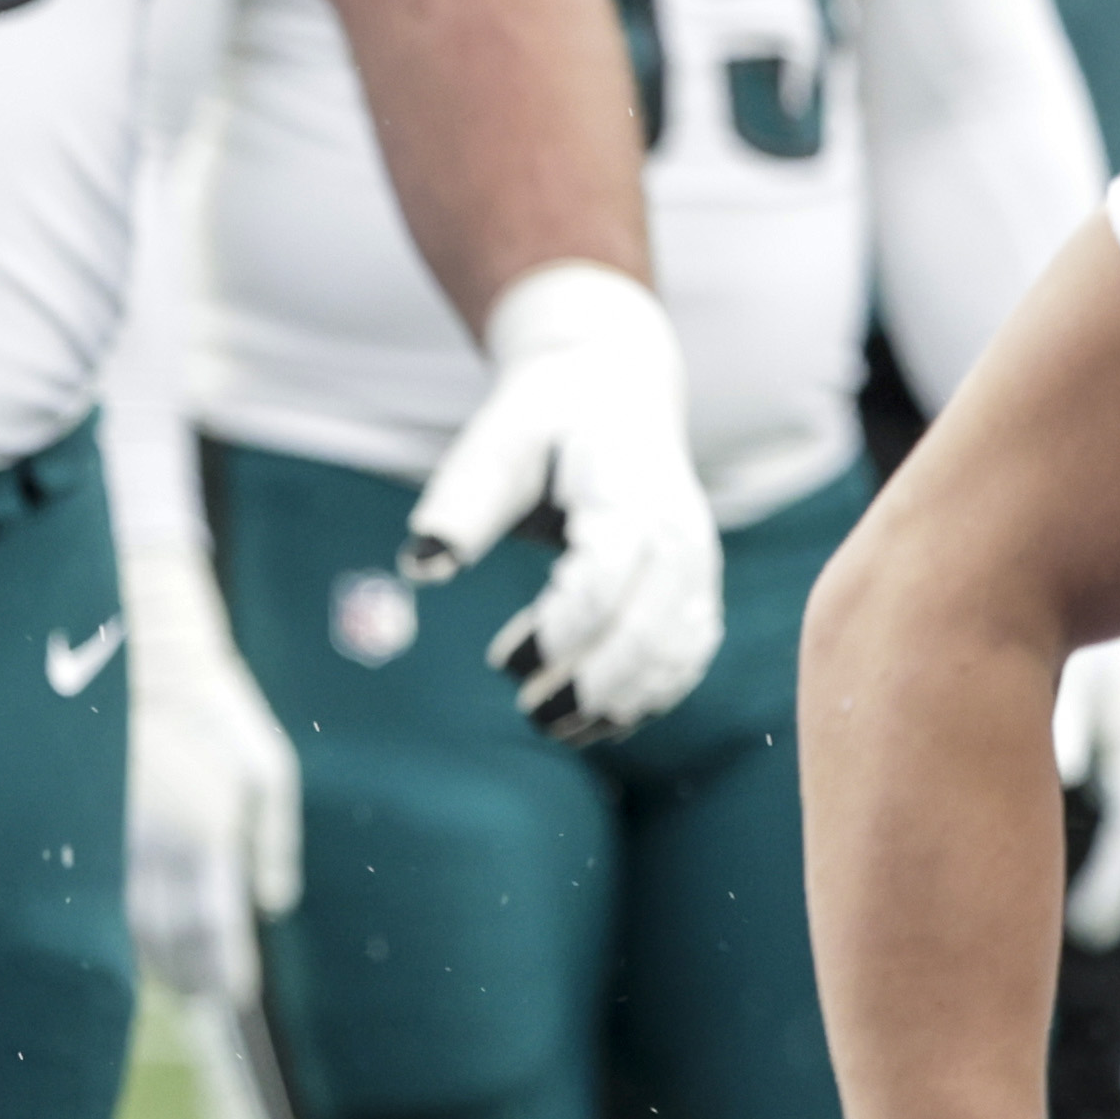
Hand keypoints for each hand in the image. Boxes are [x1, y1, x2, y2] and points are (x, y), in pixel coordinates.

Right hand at [121, 541, 297, 1012]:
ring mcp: (116, 834)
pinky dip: (120, 925)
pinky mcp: (89, 822)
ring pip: (128, 919)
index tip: (236, 995)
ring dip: (152, 958)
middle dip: (188, 974)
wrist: (141, 658)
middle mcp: (156, 843)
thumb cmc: (216, 712)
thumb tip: (273, 904)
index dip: (224, 966)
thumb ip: (275, 841)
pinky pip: (101, 891)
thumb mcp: (269, 768)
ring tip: (174, 984)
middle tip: (206, 1003)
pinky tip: (134, 939)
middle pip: (167, 934)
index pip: (214, 923)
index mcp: (206, 831)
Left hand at [405, 259, 721, 745]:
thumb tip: (422, 564)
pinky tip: (598, 720)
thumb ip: (462, 505)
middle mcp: (679, 535)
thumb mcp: (494, 445)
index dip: (559, 631)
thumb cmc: (542, 421)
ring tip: (555, 727)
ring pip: (676, 653)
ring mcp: (697, 565)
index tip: (503, 663)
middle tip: (529, 714)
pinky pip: (687, 654)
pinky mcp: (697, 587)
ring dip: (622, 702)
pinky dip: (649, 695)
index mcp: (629, 496)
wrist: (614, 391)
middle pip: (649, 630)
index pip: (603, 580)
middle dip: (592, 684)